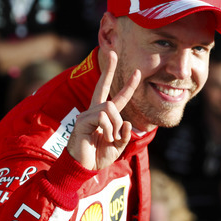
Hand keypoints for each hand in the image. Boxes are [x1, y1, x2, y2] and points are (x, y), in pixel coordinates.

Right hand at [67, 50, 139, 170]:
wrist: (83, 168)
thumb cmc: (97, 157)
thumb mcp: (117, 147)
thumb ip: (124, 135)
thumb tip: (128, 123)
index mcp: (103, 117)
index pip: (117, 97)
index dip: (128, 86)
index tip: (138, 73)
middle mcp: (94, 112)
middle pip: (103, 86)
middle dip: (109, 70)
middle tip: (113, 52)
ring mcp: (86, 115)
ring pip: (110, 107)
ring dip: (116, 125)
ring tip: (111, 138)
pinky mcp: (82, 121)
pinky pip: (102, 117)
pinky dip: (109, 129)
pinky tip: (104, 138)